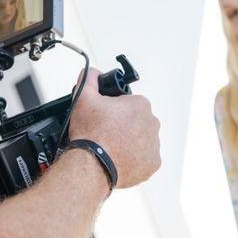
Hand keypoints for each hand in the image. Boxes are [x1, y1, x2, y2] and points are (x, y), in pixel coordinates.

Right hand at [68, 68, 160, 187]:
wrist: (92, 165)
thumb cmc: (90, 133)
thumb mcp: (83, 97)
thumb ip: (89, 79)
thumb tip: (93, 73)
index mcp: (141, 105)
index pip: (129, 103)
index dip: (114, 109)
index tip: (104, 117)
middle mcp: (152, 124)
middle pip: (136, 121)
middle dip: (123, 125)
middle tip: (105, 132)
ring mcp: (154, 146)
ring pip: (140, 140)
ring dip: (128, 141)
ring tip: (110, 147)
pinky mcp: (152, 164)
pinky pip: (143, 158)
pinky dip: (133, 158)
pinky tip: (118, 158)